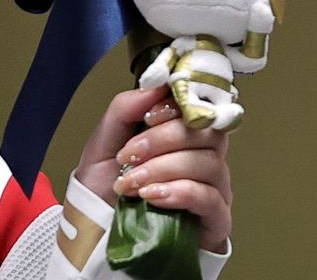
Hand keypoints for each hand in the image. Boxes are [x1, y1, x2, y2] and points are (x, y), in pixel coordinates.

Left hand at [73, 86, 231, 253]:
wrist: (101, 230)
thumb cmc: (106, 186)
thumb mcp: (103, 142)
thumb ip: (125, 109)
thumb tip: (154, 86)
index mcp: (179, 133)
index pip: (198, 107)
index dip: (177, 107)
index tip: (147, 117)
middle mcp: (202, 156)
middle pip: (206, 132)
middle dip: (162, 140)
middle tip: (128, 156)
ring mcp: (213, 186)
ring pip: (207, 163)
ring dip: (162, 169)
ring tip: (131, 184)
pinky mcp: (215, 218)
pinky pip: (210, 198)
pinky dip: (178, 193)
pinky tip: (153, 197)